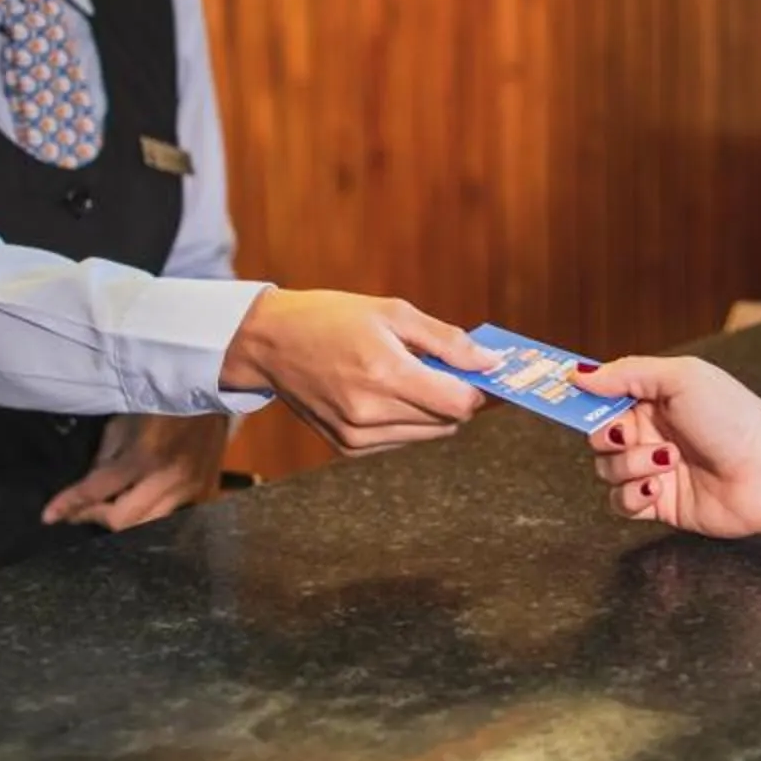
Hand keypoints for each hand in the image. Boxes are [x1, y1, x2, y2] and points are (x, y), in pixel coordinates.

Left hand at [42, 412, 229, 529]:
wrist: (214, 389)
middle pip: (124, 521)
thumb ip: (105, 456)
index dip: (69, 504)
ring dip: (125, 520)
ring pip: (149, 526)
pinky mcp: (206, 491)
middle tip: (81, 509)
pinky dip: (152, 514)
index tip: (49, 516)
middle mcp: (169, 478)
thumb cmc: (164, 398)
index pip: (98, 490)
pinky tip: (142, 502)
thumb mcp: (125, 419)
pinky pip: (173, 517)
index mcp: (145, 455)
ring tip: (110, 507)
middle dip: (95, 517)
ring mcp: (191, 488)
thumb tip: (90, 485)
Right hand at [218, 290, 497, 455]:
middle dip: (452, 395)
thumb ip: (447, 341)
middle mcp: (370, 412)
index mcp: (385, 374)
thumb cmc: (333, 319)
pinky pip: (400, 441)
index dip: (474, 388)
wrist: (270, 343)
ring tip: (400, 376)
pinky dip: (405, 421)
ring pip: (427, 434)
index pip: (459, 404)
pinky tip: (381, 393)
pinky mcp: (347, 448)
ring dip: (430, 410)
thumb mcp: (394, 313)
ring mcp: (356, 435)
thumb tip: (490, 363)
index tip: (472, 370)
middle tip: (433, 366)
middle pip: (447, 420)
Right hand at [571, 356, 760, 535]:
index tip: (556, 396)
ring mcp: (654, 469)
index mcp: (653, 398)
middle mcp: (651, 432)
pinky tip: (656, 486)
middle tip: (630, 434)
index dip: (579, 398)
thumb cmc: (734, 416)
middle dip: (607, 437)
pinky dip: (631, 495)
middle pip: (596, 437)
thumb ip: (626, 374)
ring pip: (606, 471)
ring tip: (667, 462)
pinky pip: (620, 502)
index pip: (602, 396)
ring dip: (629, 466)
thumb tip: (577, 373)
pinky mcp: (659, 504)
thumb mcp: (680, 378)